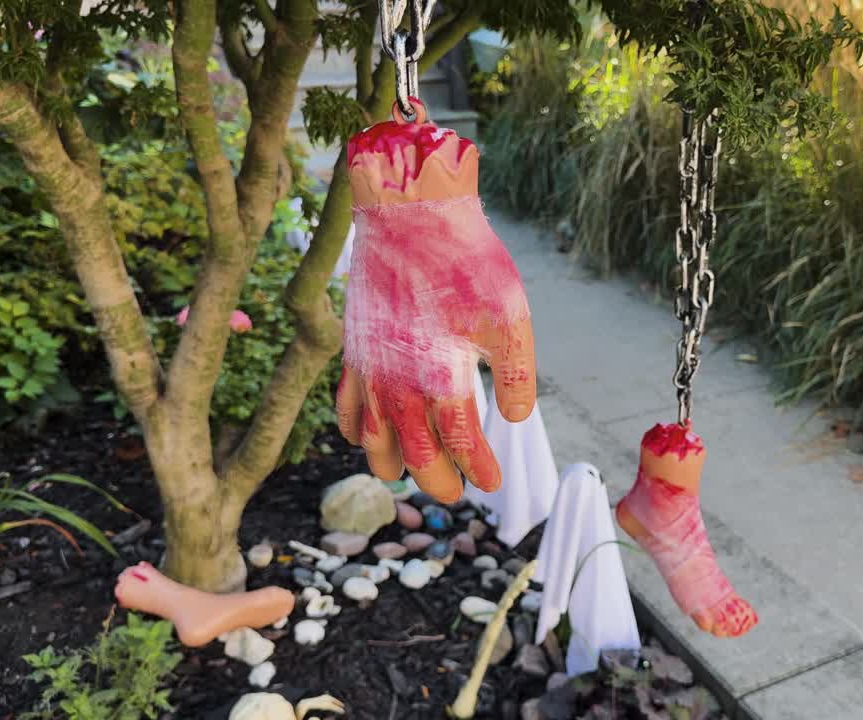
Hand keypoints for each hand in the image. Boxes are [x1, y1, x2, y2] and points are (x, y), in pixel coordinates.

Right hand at [336, 102, 536, 501]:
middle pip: (415, 454)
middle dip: (438, 479)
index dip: (477, 468)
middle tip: (458, 491)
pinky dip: (354, 430)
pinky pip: (345, 405)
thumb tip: (514, 419)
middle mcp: (397, 384)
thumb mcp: (510, 316)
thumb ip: (517, 374)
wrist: (410, 215)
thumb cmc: (466, 262)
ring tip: (408, 475)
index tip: (493, 482)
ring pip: (373, 440)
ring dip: (392, 464)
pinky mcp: (354, 350)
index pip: (459, 444)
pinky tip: (364, 437)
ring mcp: (370, 370)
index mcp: (439, 379)